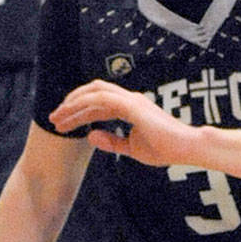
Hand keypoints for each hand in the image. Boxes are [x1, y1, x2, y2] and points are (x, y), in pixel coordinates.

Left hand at [48, 78, 202, 167]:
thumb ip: (112, 142)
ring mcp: (131, 100)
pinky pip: (103, 101)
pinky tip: (73, 118)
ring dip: (73, 105)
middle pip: (92, 93)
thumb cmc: (165, 148)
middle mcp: (129, 99)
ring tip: (57, 119)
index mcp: (130, 107)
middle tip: (54, 118)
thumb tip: (91, 137)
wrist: (186, 148)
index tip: (62, 123)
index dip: (78, 112)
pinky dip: (85, 107)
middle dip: (71, 104)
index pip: (98, 104)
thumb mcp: (132, 148)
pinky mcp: (133, 106)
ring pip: (94, 94)